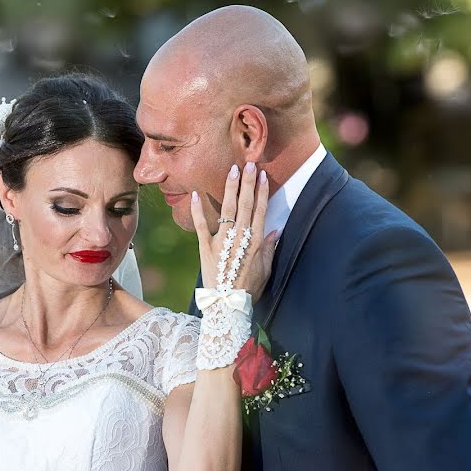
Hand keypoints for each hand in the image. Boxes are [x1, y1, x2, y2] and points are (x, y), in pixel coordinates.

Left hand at [190, 162, 277, 301]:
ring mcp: (221, 241)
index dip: (261, 192)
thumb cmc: (249, 289)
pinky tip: (195, 194)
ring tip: (232, 170)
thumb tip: (276, 229)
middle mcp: (239, 238)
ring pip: (226, 209)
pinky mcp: (205, 248)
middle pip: (244, 204)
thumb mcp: (266, 269)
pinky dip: (197, 210)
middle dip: (248, 183)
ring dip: (229, 188)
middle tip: (249, 164)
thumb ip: (269, 248)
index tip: (263, 176)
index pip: (260, 210)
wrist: (228, 305)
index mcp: (255, 242)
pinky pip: (200, 226)